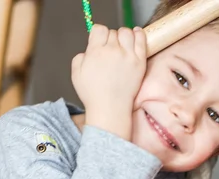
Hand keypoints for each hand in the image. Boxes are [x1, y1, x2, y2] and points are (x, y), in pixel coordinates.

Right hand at [71, 24, 146, 138]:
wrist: (110, 108)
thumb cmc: (93, 94)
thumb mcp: (76, 72)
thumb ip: (82, 56)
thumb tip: (90, 49)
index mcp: (95, 51)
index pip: (99, 29)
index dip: (99, 35)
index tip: (100, 42)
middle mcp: (112, 51)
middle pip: (113, 32)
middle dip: (111, 39)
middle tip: (111, 51)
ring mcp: (128, 56)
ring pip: (127, 33)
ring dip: (124, 36)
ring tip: (123, 45)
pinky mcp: (140, 62)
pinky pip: (142, 40)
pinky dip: (139, 34)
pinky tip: (137, 34)